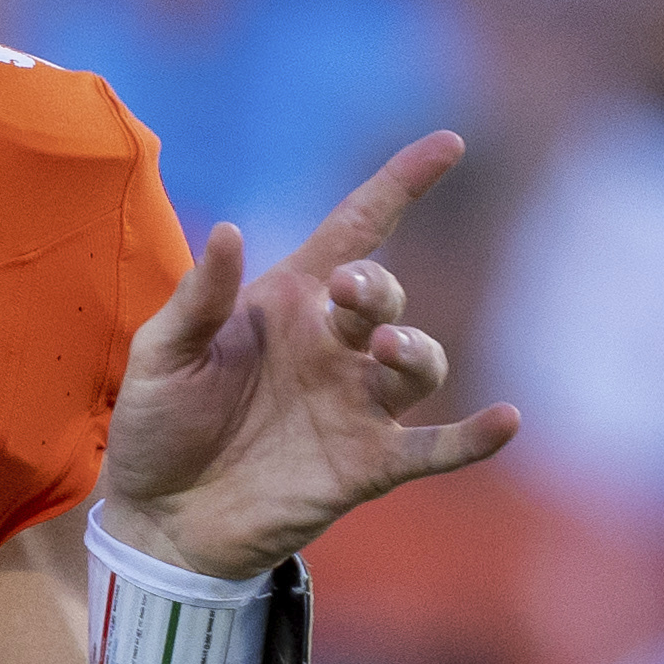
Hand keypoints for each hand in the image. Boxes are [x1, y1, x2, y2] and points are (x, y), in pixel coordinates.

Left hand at [98, 133, 519, 579]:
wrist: (158, 518)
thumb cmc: (158, 425)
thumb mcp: (160, 355)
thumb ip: (198, 299)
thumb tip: (230, 230)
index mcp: (288, 303)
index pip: (357, 228)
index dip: (401, 185)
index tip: (448, 145)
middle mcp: (332, 346)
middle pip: (384, 297)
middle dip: (377, 288)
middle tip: (350, 292)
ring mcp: (355, 405)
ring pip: (417, 365)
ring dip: (415, 351)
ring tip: (386, 349)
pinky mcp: (366, 466)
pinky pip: (434, 449)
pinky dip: (474, 438)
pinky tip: (506, 420)